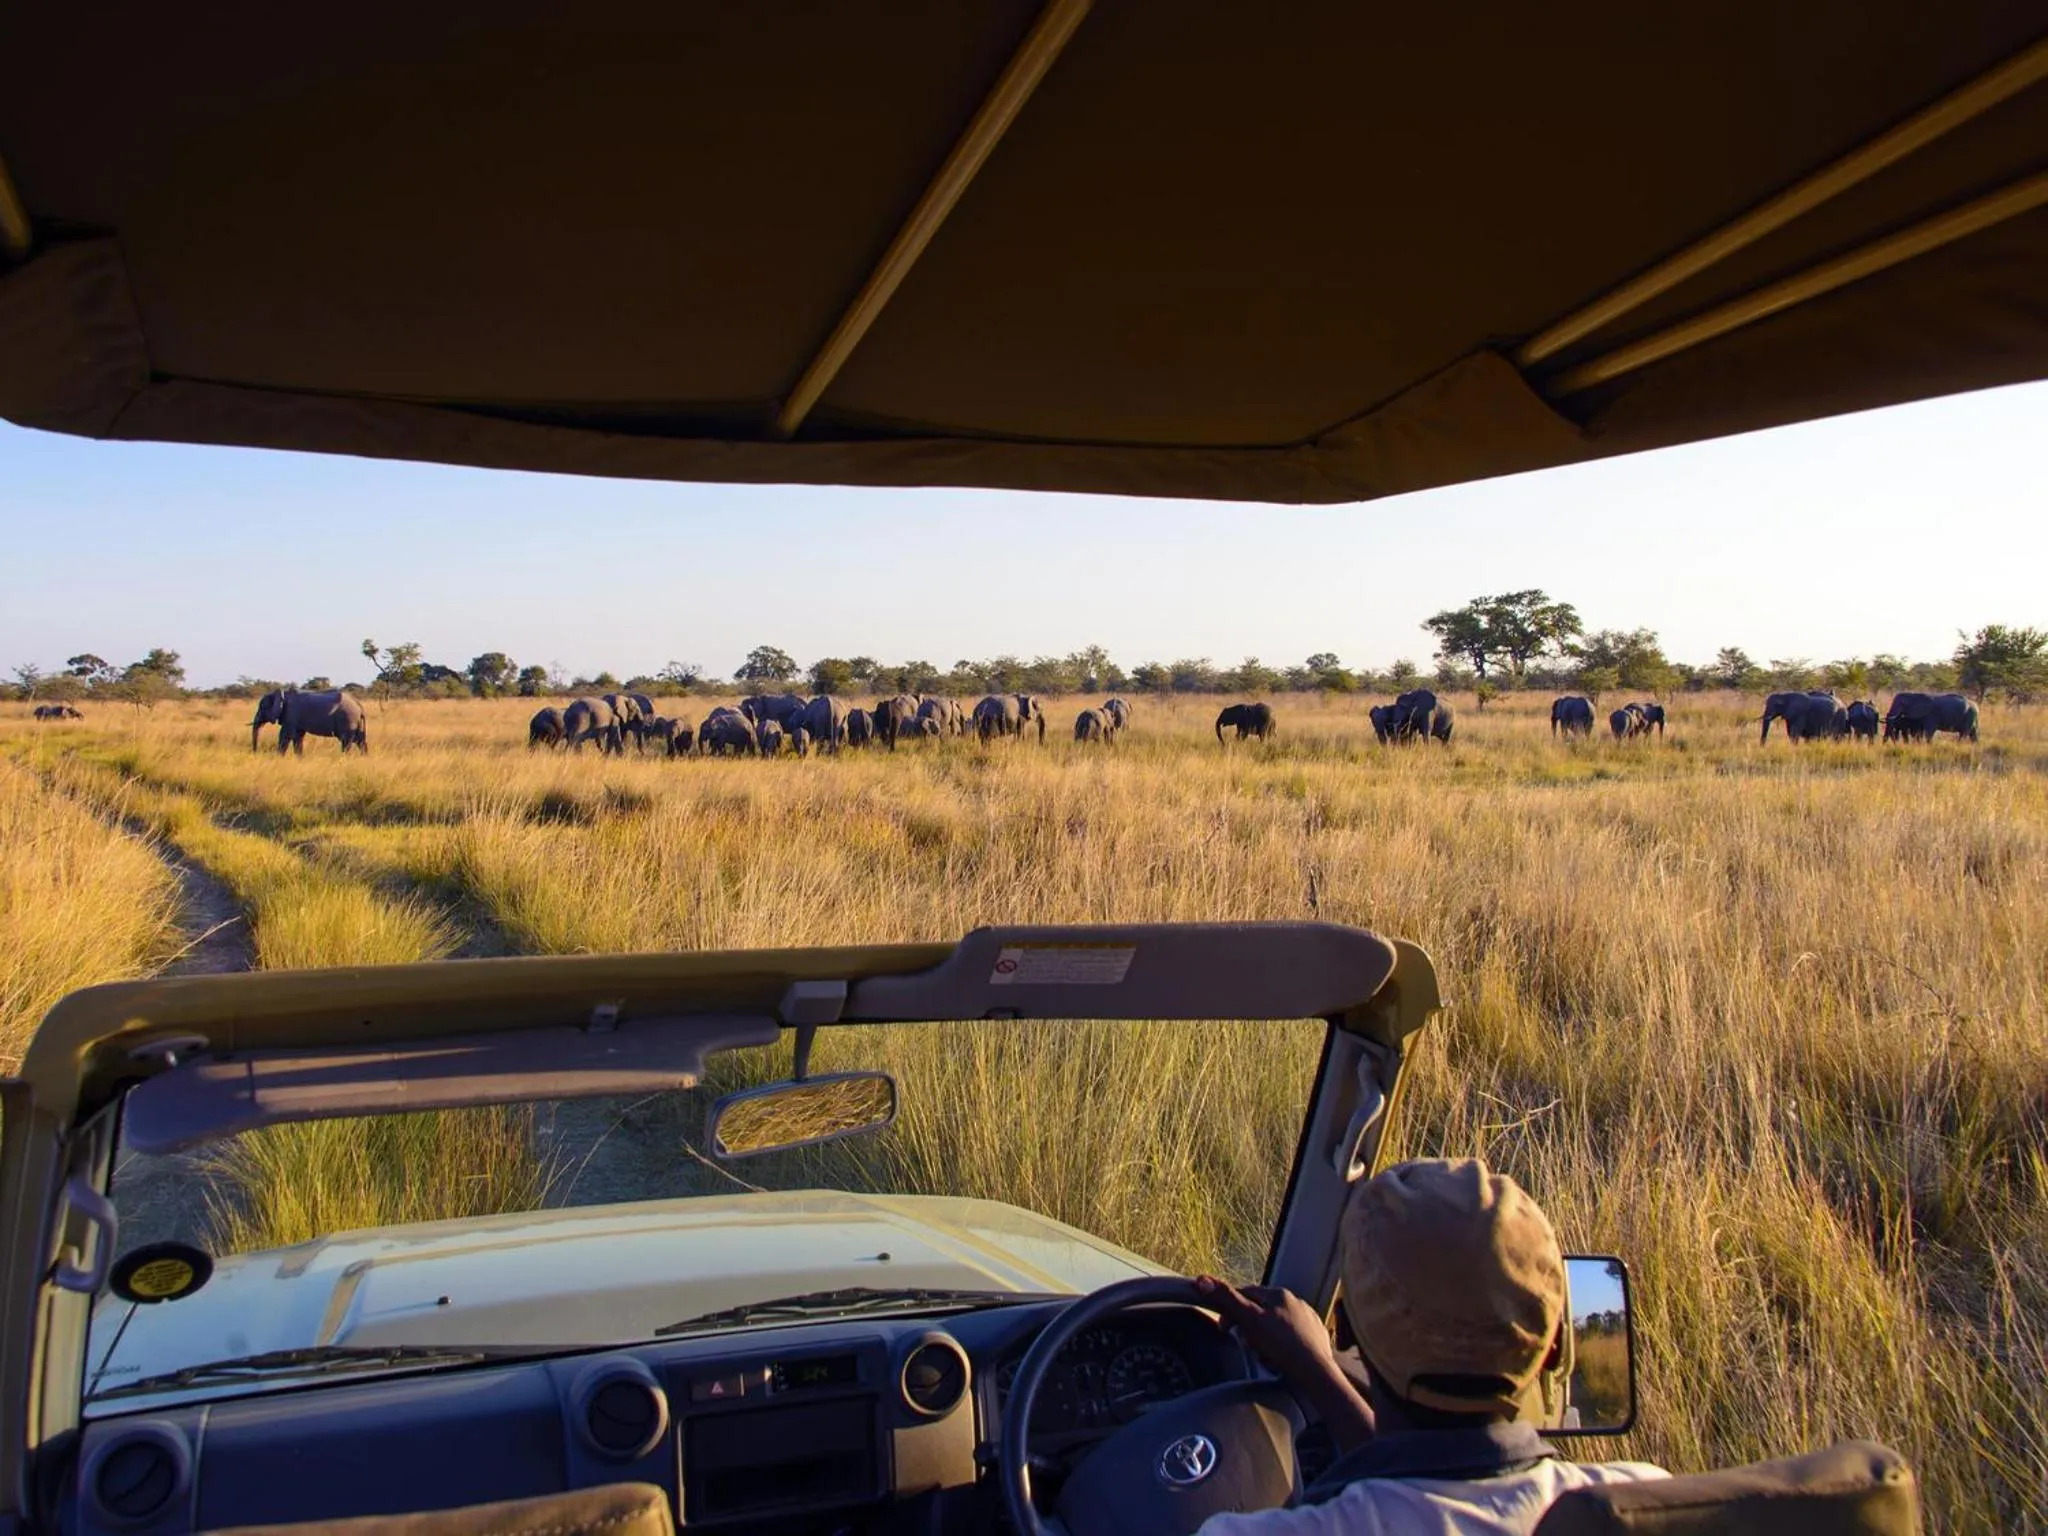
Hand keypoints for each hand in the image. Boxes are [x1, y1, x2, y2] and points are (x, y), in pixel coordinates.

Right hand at [1194, 1277, 1375, 1451]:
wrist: (1316, 1373)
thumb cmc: (1282, 1346)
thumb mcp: (1250, 1321)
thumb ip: (1227, 1300)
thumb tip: (1202, 1279)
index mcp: (1278, 1293)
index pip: (1245, 1293)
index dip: (1231, 1310)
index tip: (1224, 1329)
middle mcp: (1295, 1300)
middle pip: (1261, 1309)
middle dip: (1249, 1327)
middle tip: (1247, 1346)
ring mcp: (1308, 1318)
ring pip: (1276, 1323)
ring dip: (1265, 1337)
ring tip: (1264, 1355)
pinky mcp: (1316, 1335)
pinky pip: (1292, 1336)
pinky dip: (1282, 1345)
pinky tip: (1281, 1358)